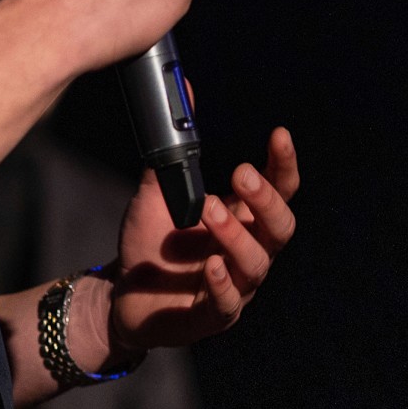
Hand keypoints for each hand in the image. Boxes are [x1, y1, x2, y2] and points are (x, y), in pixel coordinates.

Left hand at [100, 127, 299, 355]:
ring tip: (208, 211)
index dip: (284, 164)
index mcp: (243, 217)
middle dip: (264, 199)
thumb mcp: (157, 192)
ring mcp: (236, 285)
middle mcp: (248, 249)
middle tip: (239, 173)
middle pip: (280, 226)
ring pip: (257, 262)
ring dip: (235, 235)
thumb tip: (179, 93)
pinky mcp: (214, 315)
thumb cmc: (152, 242)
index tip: (279, 135)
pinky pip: (229, 303)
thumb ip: (172, 153)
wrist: (123, 292)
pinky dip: (222, 283)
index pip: (279, 189)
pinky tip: (209, 266)